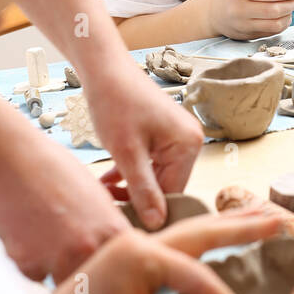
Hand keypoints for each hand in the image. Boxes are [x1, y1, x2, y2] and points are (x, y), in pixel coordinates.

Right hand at [0, 126, 129, 283]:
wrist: (12, 160)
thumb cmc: (55, 171)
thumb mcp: (97, 196)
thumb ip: (108, 227)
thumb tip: (116, 249)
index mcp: (113, 232)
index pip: (123, 266)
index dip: (110, 264)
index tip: (100, 259)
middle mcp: (89, 249)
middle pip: (94, 281)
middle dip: (83, 270)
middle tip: (68, 250)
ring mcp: (58, 258)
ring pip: (64, 282)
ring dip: (56, 268)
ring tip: (46, 239)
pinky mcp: (27, 263)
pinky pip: (35, 275)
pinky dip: (31, 262)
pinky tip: (27, 235)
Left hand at [42, 209, 281, 293]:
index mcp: (141, 254)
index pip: (198, 276)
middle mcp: (139, 242)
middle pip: (200, 231)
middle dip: (241, 227)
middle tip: (279, 219)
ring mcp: (133, 247)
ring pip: (189, 233)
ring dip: (225, 227)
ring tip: (258, 219)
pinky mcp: (129, 259)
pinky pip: (176, 243)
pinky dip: (204, 239)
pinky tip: (216, 240)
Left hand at [85, 64, 203, 230]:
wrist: (104, 69)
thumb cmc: (115, 104)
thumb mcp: (126, 153)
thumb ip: (143, 189)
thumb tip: (156, 223)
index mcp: (189, 144)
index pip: (174, 192)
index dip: (148, 209)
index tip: (122, 221)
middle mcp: (191, 141)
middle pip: (167, 185)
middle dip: (137, 197)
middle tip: (107, 206)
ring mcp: (177, 138)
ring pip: (156, 177)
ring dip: (131, 186)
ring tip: (103, 193)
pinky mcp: (163, 136)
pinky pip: (151, 164)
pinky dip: (130, 172)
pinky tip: (108, 181)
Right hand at [208, 0, 293, 39]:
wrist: (210, 11)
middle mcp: (240, 9)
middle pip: (275, 9)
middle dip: (292, 3)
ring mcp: (242, 25)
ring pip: (275, 24)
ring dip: (289, 15)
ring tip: (290, 6)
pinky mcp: (246, 36)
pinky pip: (271, 32)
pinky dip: (282, 24)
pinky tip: (282, 16)